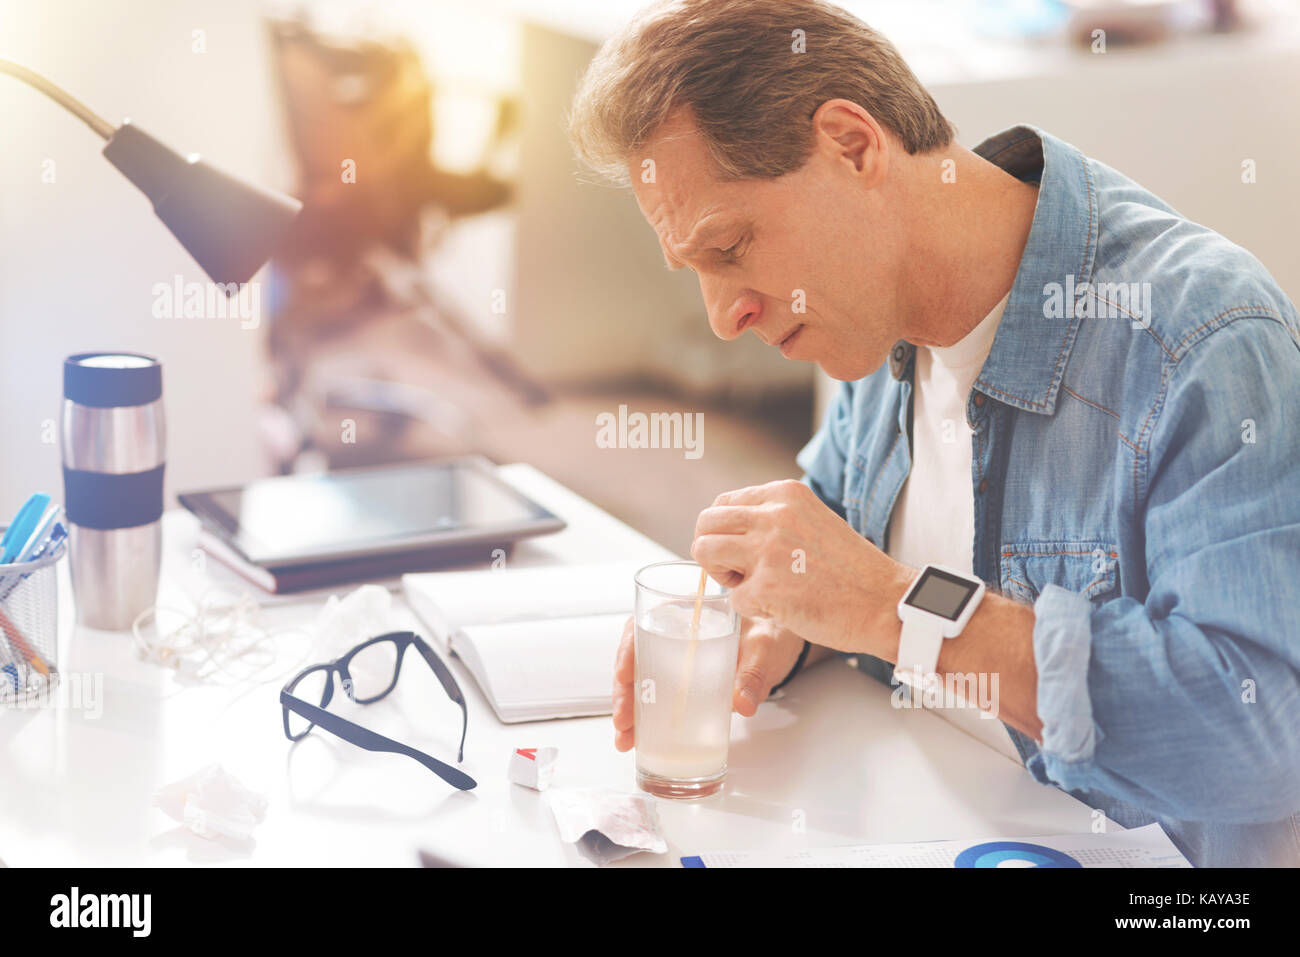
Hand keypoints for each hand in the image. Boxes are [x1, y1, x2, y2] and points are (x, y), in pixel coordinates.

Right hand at [611, 614, 807, 751]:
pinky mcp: (681, 681)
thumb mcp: (763, 648)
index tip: (623, 675)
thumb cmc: (769, 633)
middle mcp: (673, 634)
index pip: (644, 624)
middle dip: (624, 693)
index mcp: (686, 612)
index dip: (627, 650)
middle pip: (634, 659)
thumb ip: (753, 673)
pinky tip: (639, 739)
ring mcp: (674, 658)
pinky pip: (655, 696)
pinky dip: (645, 718)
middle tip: (624, 722)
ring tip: (626, 739)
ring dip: (629, 710)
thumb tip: (742, 703)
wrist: (780, 646)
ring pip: (640, 681)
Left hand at [691, 479, 915, 654]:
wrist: (884, 602)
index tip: (741, 551)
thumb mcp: (812, 520)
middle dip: (713, 551)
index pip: (722, 503)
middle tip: (738, 572)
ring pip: (705, 552)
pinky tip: (782, 607)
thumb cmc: (851, 570)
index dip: (724, 532)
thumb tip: (731, 528)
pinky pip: (732, 598)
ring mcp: (767, 550)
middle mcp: (773, 515)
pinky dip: (751, 609)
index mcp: (784, 494)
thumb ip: (774, 517)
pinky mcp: (766, 588)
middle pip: (705, 523)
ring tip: (754, 588)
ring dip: (722, 576)